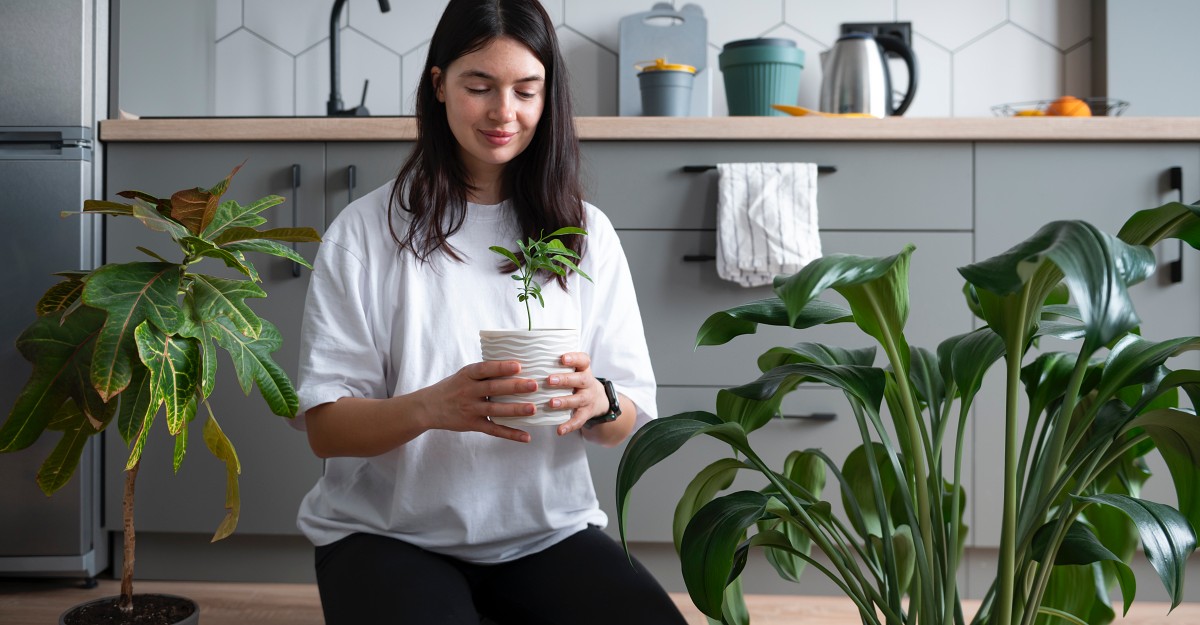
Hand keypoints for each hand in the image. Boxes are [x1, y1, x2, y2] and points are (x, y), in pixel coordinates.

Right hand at [416, 360, 535, 442]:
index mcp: (466, 375)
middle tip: (533, 385)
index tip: (518, 365)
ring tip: (533, 408)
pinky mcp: (472, 424)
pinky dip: (510, 434)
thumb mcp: (463, 375)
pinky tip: (526, 436)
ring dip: (515, 410)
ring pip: (495, 410)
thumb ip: (484, 372)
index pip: (484, 369)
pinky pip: (493, 430)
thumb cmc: (452, 388)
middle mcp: (467, 392)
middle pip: (493, 389)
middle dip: (514, 387)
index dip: (501, 367)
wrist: (427, 408)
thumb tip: (515, 365)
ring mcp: (470, 409)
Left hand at [545, 352, 608, 435]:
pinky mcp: (586, 413)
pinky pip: (579, 420)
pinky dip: (569, 426)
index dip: (574, 358)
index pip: (583, 360)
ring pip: (578, 399)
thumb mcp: (574, 369)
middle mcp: (588, 383)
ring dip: (565, 401)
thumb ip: (556, 363)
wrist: (599, 399)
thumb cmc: (576, 380)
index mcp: (583, 369)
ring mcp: (588, 398)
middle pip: (580, 379)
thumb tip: (526, 356)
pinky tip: (559, 430)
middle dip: (565, 379)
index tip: (562, 358)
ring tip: (551, 403)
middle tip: (549, 380)